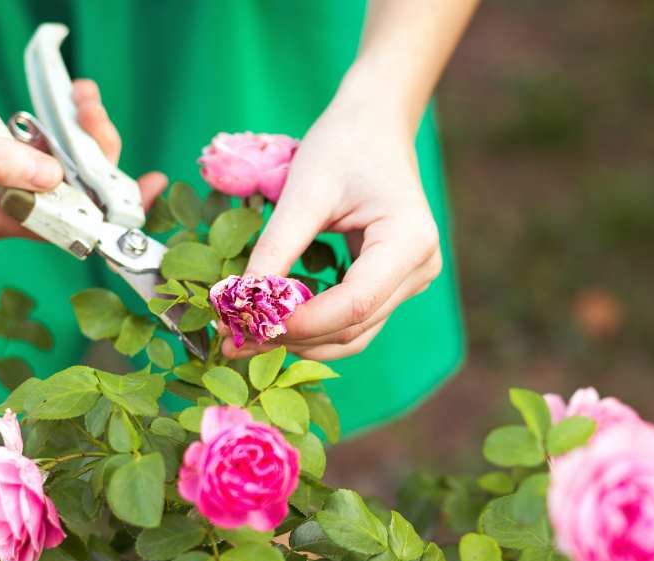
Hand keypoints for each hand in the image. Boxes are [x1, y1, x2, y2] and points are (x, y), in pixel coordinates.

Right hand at [0, 71, 163, 241]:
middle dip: (94, 151)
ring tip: (80, 93)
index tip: (151, 185)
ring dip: (79, 135)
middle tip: (89, 102)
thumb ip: (0, 160)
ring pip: (63, 174)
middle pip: (74, 196)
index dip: (114, 208)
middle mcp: (1, 215)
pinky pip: (45, 159)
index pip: (70, 226)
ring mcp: (0, 194)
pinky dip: (61, 132)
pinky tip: (65, 102)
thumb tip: (55, 180)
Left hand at [227, 86, 442, 360]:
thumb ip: (277, 247)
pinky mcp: (393, 285)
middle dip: (294, 337)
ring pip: (354, 334)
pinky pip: (353, 320)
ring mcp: (411, 280)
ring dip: (301, 341)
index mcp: (410, 240)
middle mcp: (419, 268)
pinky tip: (274, 323)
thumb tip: (240, 300)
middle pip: (354, 326)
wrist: (374, 126)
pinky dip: (314, 327)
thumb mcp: (304, 191)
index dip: (303, 322)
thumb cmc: (344, 145)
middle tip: (233, 341)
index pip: (355, 302)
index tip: (249, 326)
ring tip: (247, 338)